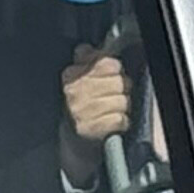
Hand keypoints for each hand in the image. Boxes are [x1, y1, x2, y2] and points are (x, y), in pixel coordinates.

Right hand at [58, 41, 131, 185]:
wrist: (72, 143)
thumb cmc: (80, 109)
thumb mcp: (77, 82)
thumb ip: (85, 62)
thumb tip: (86, 48)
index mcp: (71, 77)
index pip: (107, 63)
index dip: (115, 70)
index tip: (110, 78)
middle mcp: (75, 93)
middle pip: (118, 81)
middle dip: (121, 89)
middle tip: (113, 97)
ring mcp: (83, 112)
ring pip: (122, 100)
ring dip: (122, 107)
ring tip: (111, 111)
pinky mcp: (93, 129)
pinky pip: (121, 118)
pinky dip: (121, 122)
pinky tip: (112, 123)